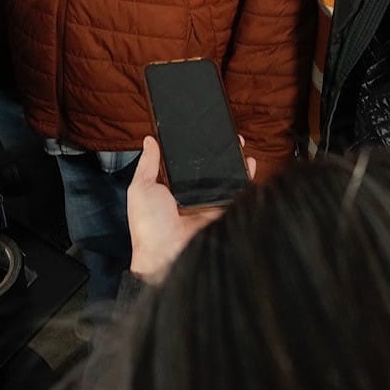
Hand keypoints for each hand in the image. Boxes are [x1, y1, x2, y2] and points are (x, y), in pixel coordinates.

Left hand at [127, 136, 233, 283]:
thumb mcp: (140, 188)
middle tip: (226, 137)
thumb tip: (149, 139)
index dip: (193, 151)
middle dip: (218, 155)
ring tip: (239, 145)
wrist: (166, 256)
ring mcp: (209, 206)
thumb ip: (147, 164)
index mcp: (171, 191)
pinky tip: (249, 164)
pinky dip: (245, 180)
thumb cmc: (148, 226)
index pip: (185, 166)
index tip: (201, 133)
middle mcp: (192, 198)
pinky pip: (236, 195)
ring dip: (233, 163)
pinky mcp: (223, 214)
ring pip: (225, 181)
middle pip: (208, 172)